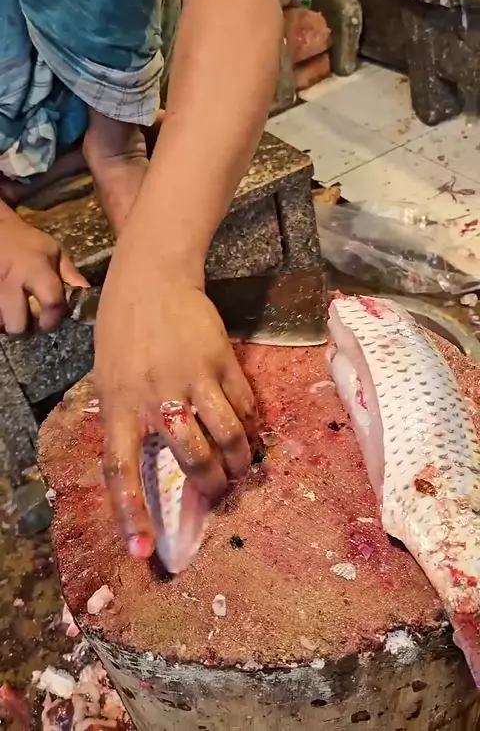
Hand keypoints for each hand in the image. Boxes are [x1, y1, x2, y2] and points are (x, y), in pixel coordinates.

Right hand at [0, 205, 87, 333]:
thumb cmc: (27, 243)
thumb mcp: (53, 251)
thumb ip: (70, 274)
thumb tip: (88, 295)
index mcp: (35, 270)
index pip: (50, 303)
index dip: (53, 320)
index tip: (51, 322)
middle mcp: (10, 282)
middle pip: (18, 325)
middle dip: (25, 328)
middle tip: (29, 320)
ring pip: (0, 325)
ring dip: (7, 323)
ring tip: (13, 313)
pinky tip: (3, 308)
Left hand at [94, 252, 256, 559]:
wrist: (152, 280)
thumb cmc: (123, 332)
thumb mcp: (109, 378)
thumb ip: (127, 417)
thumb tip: (153, 462)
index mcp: (119, 405)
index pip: (121, 471)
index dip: (132, 514)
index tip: (142, 552)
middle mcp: (156, 397)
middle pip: (192, 458)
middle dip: (212, 486)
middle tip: (220, 494)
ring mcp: (193, 378)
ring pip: (227, 436)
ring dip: (240, 461)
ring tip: (243, 469)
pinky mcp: (222, 361)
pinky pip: (245, 406)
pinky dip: (251, 425)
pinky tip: (251, 431)